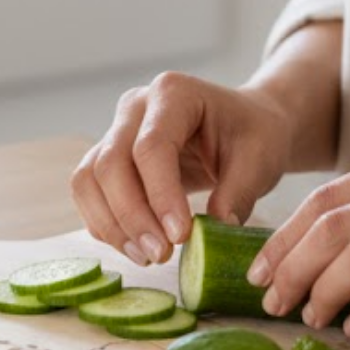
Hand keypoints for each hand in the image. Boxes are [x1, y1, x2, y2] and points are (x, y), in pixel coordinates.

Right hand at [71, 72, 292, 266]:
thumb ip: (237, 194)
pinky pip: (91, 194)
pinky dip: (107, 225)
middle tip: (161, 254)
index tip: (180, 236)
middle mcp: (135, 106)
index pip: (151, 147)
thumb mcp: (259, 160)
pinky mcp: (108, 157)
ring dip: (112, 225)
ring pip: (90, 180)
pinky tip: (137, 247)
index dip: (160, 195)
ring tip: (148, 257)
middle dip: (132, 216)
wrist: (245, 127)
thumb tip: (211, 232)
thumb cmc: (254, 135)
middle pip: (111, 164)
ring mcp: (117, 130)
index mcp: (174, 93)